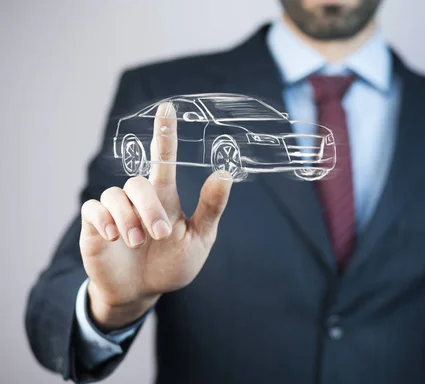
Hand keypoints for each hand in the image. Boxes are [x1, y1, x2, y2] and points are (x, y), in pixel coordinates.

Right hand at [79, 102, 232, 330]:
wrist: (142, 292)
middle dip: (149, 208)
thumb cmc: (172, 263)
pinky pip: (93, 208)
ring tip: (137, 242)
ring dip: (128, 218)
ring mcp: (116, 210)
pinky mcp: (95, 225)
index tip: (168, 107)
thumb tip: (225, 173)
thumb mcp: (199, 238)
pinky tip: (114, 237)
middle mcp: (139, 199)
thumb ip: (210, 208)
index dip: (165, 133)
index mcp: (165, 197)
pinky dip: (104, 220)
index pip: (163, 158)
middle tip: (159, 235)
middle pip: (138, 182)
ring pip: (115, 194)